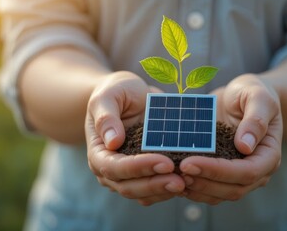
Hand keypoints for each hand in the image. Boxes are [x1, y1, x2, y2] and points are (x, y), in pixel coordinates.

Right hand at [85, 71, 184, 205]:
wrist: (130, 95)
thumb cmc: (116, 92)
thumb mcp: (107, 95)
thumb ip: (106, 117)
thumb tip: (112, 142)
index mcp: (98, 152)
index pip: (114, 167)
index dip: (138, 168)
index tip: (165, 162)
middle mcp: (110, 169)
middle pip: (129, 187)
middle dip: (155, 185)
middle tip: (180, 180)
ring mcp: (127, 176)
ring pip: (143, 194)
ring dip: (164, 191)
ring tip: (187, 182)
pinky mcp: (145, 175)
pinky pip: (154, 191)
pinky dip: (169, 189)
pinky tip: (188, 182)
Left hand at [179, 74, 282, 204]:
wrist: (240, 96)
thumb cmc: (252, 93)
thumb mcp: (258, 96)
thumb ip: (256, 119)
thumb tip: (246, 146)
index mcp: (269, 155)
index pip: (247, 172)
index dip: (218, 171)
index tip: (190, 163)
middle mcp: (257, 172)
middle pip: (233, 189)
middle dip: (204, 182)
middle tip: (178, 170)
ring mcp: (239, 176)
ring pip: (219, 195)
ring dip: (197, 189)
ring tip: (174, 177)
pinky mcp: (223, 175)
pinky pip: (210, 190)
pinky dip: (193, 188)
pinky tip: (175, 179)